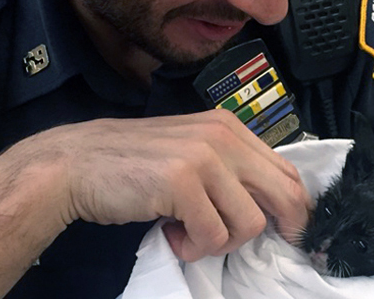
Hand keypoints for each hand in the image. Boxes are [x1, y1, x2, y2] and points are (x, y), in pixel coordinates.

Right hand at [45, 109, 310, 261]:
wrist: (78, 163)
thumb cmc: (134, 164)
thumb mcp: (192, 153)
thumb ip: (229, 170)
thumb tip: (271, 207)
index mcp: (229, 127)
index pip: (286, 171)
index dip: (295, 209)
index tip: (285, 235)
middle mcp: (223, 136)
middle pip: (285, 194)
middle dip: (281, 230)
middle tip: (250, 244)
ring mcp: (204, 157)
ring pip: (250, 222)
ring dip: (221, 241)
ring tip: (188, 232)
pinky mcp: (182, 182)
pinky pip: (213, 236)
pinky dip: (194, 247)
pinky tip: (171, 234)